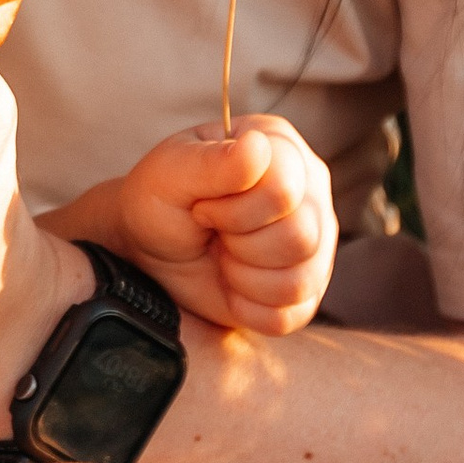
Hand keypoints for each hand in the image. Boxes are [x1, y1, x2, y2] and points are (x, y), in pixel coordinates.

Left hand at [64, 117, 338, 336]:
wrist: (148, 251)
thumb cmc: (160, 203)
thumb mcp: (171, 174)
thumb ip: (214, 162)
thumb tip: (257, 148)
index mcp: (282, 147)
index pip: (284, 190)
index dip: (234, 210)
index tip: (201, 206)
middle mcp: (310, 192)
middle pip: (299, 237)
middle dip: (239, 244)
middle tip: (212, 232)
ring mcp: (315, 242)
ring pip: (299, 280)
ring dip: (244, 278)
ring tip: (223, 256)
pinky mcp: (307, 288)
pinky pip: (291, 314)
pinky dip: (249, 308)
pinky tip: (232, 285)